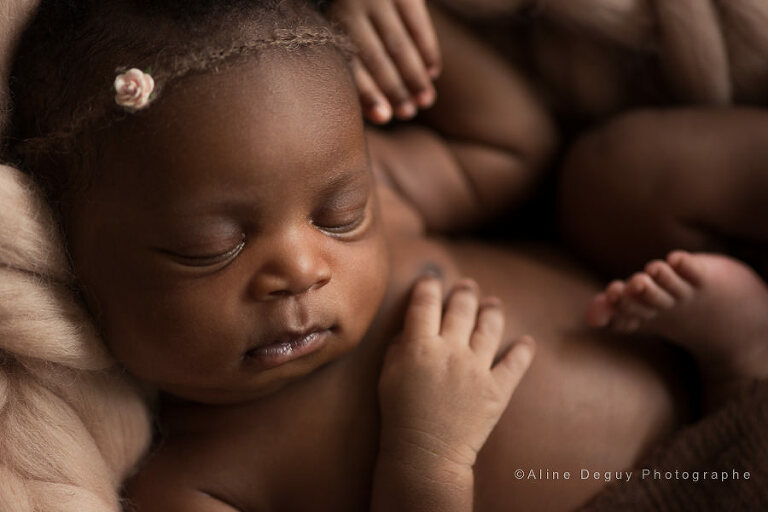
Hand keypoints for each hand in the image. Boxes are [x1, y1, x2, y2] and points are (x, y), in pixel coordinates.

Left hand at [329, 0, 440, 123]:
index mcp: (328, 23)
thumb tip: (373, 112)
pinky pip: (418, 23)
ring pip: (398, 43)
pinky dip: (428, 50)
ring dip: (415, 75)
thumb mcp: (335, 30)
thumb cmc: (346, 13)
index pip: (347, 64)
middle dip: (394, 89)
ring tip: (425, 101)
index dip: (366, 93)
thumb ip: (345, 62)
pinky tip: (433, 72)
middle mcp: (350, 6)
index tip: (384, 117)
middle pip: (375, 57)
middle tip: (408, 113)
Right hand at [378, 276, 534, 472]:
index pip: (425, 303)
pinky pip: (515, 363)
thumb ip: (399, 345)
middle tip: (467, 287)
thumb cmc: (399, 414)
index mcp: (419, 346)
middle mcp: (451, 350)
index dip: (428, 286)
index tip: (431, 280)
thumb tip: (411, 326)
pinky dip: (523, 350)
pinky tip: (527, 342)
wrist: (425, 453)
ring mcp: (476, 369)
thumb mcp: (387, 374)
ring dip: (493, 311)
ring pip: (490, 327)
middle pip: (461, 308)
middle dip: (464, 292)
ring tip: (493, 303)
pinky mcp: (497, 389)